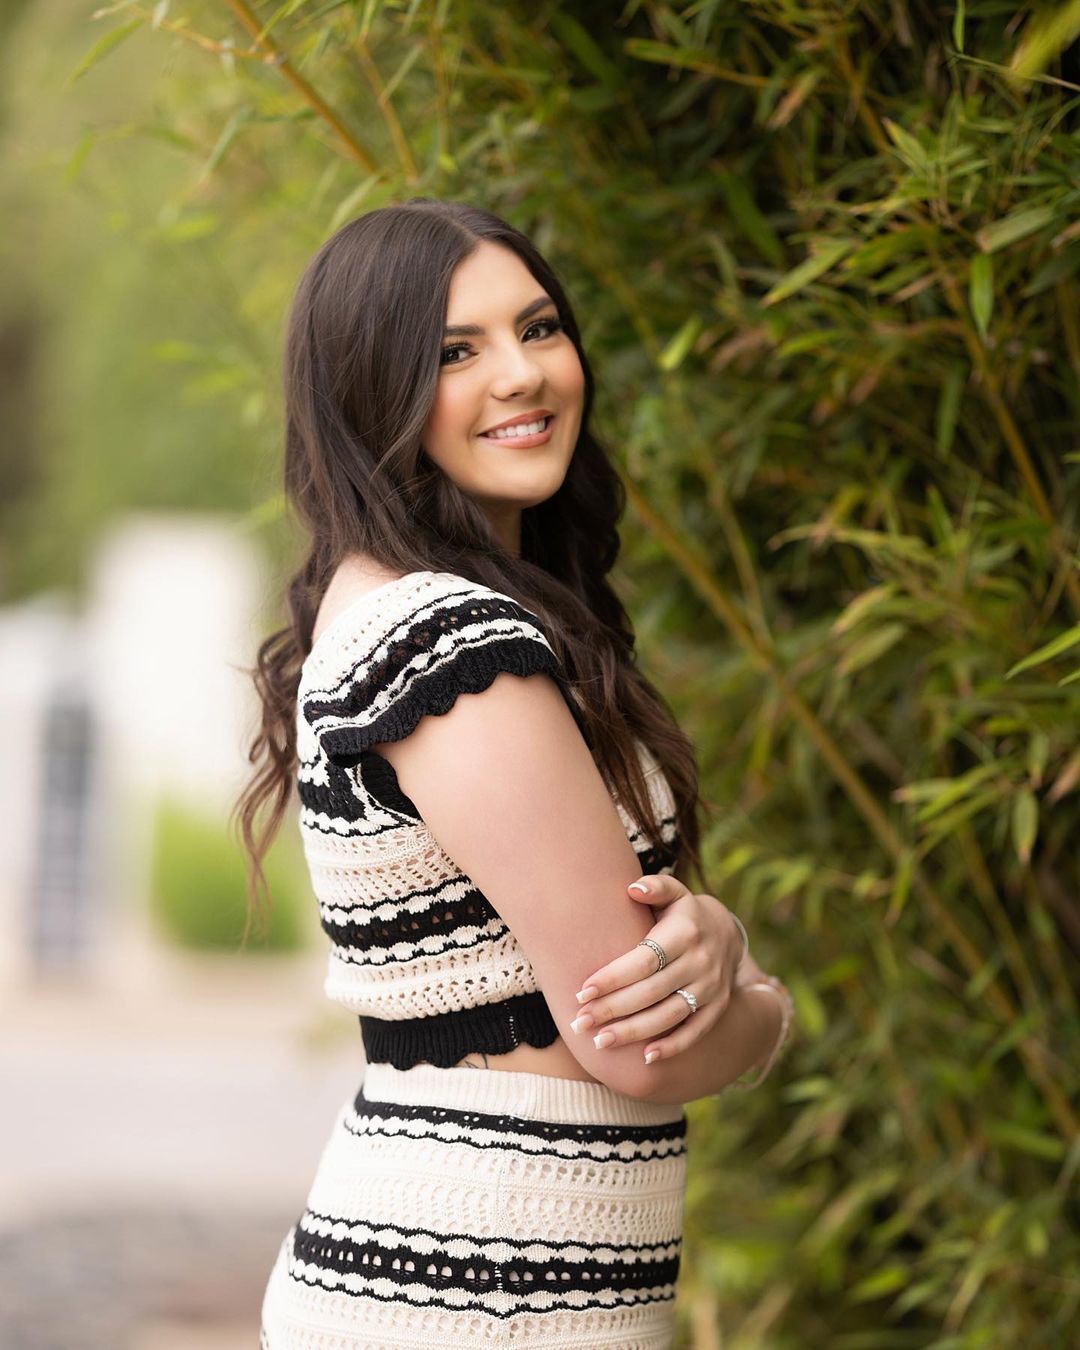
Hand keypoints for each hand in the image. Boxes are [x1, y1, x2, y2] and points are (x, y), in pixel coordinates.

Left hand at [569, 873, 748, 1064]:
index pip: (643, 961)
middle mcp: (700, 962)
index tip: (582, 992)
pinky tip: (645, 1058)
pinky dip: (672, 1047)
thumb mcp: (674, 893)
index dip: (612, 978)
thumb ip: (655, 887)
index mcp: (684, 933)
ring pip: (668, 1016)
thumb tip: (633, 888)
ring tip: (600, 1042)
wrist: (727, 933)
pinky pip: (695, 1032)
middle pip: (650, 992)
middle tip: (579, 1023)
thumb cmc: (683, 914)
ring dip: (633, 1032)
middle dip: (612, 1010)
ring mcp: (710, 988)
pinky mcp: (717, 1008)